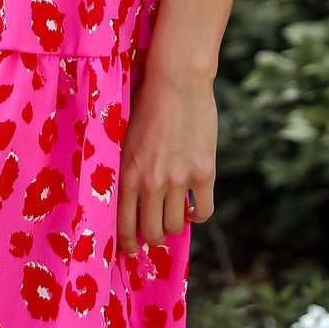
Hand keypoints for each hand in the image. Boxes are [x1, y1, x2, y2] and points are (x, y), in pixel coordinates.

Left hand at [117, 67, 217, 248]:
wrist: (177, 80)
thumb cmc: (145, 104)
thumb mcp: (123, 138)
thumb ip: (125, 170)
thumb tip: (125, 200)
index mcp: (127, 174)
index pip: (124, 225)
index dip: (128, 243)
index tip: (132, 247)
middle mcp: (152, 182)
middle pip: (152, 232)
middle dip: (152, 237)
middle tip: (154, 232)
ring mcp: (180, 179)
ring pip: (176, 225)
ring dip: (173, 224)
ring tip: (172, 214)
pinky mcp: (205, 173)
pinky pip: (204, 211)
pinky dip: (198, 215)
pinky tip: (192, 207)